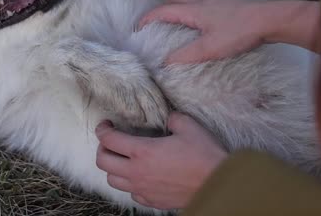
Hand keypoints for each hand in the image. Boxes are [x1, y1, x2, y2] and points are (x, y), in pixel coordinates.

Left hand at [95, 112, 227, 209]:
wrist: (217, 184)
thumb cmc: (203, 155)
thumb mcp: (188, 126)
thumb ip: (172, 119)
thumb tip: (168, 119)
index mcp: (142, 150)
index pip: (109, 139)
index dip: (102, 129)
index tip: (105, 124)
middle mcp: (137, 171)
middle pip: (102, 161)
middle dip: (102, 148)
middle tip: (111, 141)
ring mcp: (143, 188)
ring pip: (112, 181)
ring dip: (113, 168)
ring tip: (122, 160)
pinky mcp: (152, 201)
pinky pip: (131, 193)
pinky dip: (129, 184)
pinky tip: (140, 176)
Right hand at [139, 0, 320, 62]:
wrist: (270, 20)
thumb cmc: (240, 31)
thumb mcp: (210, 48)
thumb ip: (186, 55)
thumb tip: (165, 62)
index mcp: (193, 11)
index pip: (162, 11)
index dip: (147, 19)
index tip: (137, 28)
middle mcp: (201, 3)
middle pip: (174, 2)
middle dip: (160, 12)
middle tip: (154, 26)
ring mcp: (214, 4)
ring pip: (188, 2)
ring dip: (176, 10)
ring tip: (173, 25)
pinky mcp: (226, 8)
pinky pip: (200, 6)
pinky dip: (191, 12)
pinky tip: (199, 26)